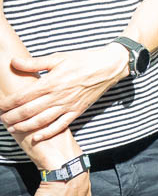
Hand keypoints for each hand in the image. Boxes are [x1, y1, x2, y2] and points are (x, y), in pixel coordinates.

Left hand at [1, 45, 125, 142]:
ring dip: (24, 127)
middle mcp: (58, 97)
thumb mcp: (58, 58)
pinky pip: (59, 126)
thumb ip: (34, 63)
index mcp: (51, 82)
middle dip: (12, 117)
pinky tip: (36, 137)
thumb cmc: (83, 60)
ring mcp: (68, 106)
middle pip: (28, 111)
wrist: (109, 67)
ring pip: (41, 121)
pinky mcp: (77, 111)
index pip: (22, 96)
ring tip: (12, 128)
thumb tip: (14, 62)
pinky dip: (46, 133)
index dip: (7, 103)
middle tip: (1, 120)